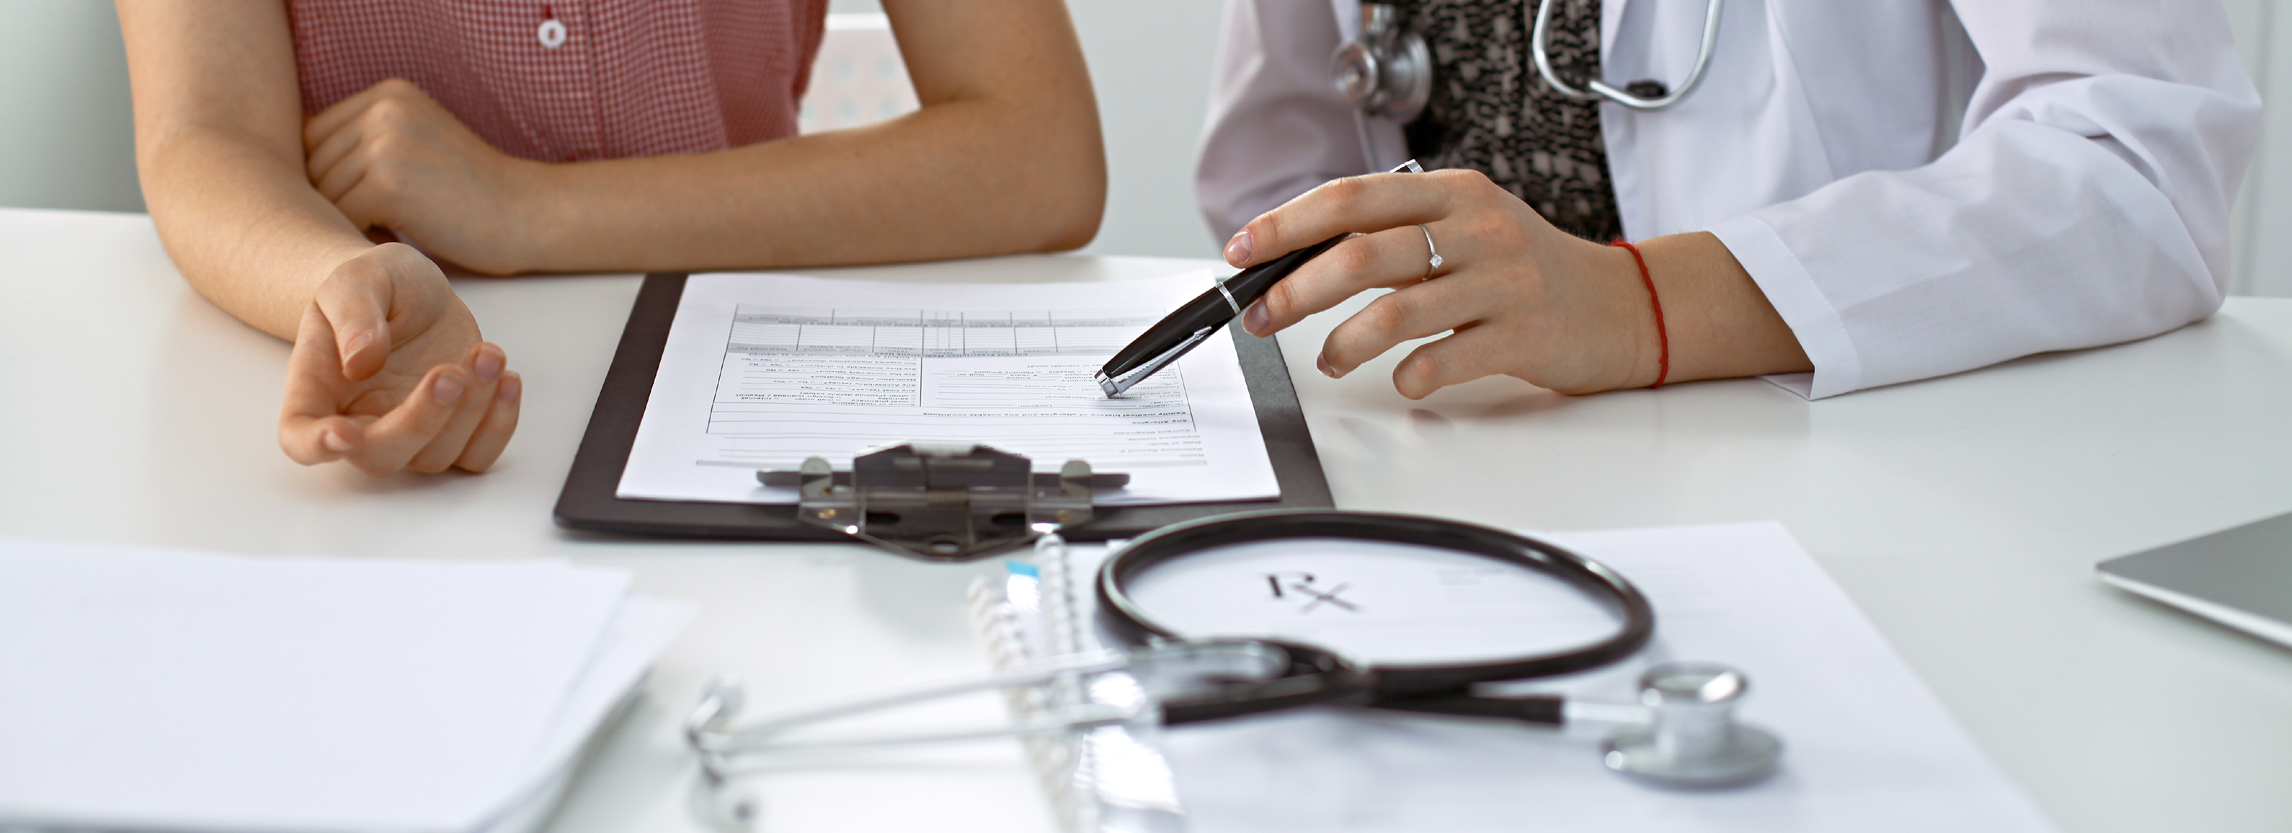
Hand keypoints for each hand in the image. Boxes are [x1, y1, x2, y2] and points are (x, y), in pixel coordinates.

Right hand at [278, 243, 522, 474]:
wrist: (415, 292)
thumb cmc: (375, 286)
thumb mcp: (358, 279)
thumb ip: (354, 315)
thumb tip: (359, 361)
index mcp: (319, 390)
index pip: (300, 437)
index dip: (316, 446)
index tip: (342, 434)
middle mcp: (361, 422)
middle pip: (381, 456)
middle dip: (421, 421)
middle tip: (450, 374)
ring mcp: (411, 433)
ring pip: (436, 455)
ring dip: (471, 410)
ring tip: (487, 354)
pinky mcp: (454, 431)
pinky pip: (478, 454)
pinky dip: (500, 424)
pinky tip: (507, 378)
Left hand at [303, 79, 539, 274]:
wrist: (527, 213)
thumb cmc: (472, 193)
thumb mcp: (418, 143)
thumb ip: (366, 140)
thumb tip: (298, 168)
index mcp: (388, 94)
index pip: (315, 134)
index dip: (329, 175)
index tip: (364, 201)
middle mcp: (384, 109)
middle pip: (313, 163)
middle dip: (334, 200)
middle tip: (377, 223)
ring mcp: (385, 143)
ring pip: (324, 193)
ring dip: (347, 222)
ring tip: (388, 232)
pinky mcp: (389, 182)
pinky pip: (341, 217)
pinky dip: (361, 236)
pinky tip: (395, 241)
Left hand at [1227, 168, 1657, 397]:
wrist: (1619, 305)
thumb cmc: (1522, 270)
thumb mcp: (1463, 228)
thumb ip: (1392, 236)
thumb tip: (1295, 262)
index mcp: (1451, 192)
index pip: (1350, 198)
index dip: (1287, 224)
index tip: (1242, 251)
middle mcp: (1476, 228)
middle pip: (1361, 254)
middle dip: (1296, 289)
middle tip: (1264, 315)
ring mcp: (1502, 281)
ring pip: (1395, 311)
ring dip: (1343, 343)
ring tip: (1329, 360)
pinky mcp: (1523, 335)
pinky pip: (1443, 360)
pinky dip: (1408, 376)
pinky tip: (1401, 380)